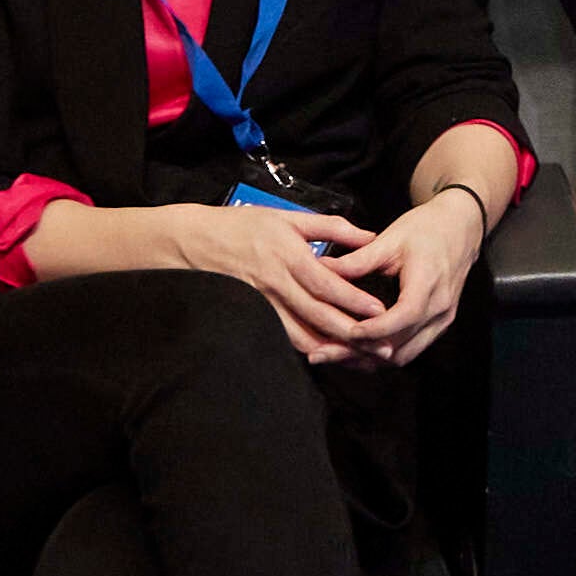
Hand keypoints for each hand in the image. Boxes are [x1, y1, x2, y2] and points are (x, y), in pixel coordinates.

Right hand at [161, 196, 391, 359]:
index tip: (379, 311)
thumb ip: (330, 227)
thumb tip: (369, 236)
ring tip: (359, 357)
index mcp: (288, 256)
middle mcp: (277, 283)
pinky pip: (284, 336)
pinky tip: (327, 355)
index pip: (326, 284)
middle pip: (318, 314)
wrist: (194, 242)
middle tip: (381, 346)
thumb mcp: (286, 217)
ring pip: (301, 333)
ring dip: (332, 347)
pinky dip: (307, 348)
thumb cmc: (242, 226)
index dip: (353, 300)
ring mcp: (264, 303)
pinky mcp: (254, 315)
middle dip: (351, 333)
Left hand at [316, 184, 493, 361]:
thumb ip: (358, 259)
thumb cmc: (427, 229)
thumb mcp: (391, 238)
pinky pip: (409, 350)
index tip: (347, 332)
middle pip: (400, 346)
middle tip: (326, 352)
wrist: (461, 228)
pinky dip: (382, 355)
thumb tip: (322, 268)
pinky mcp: (438, 326)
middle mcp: (440, 309)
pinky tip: (358, 350)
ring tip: (337, 355)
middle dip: (361, 353)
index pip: (403, 317)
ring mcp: (441, 321)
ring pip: (403, 356)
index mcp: (429, 283)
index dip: (374, 330)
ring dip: (370, 359)